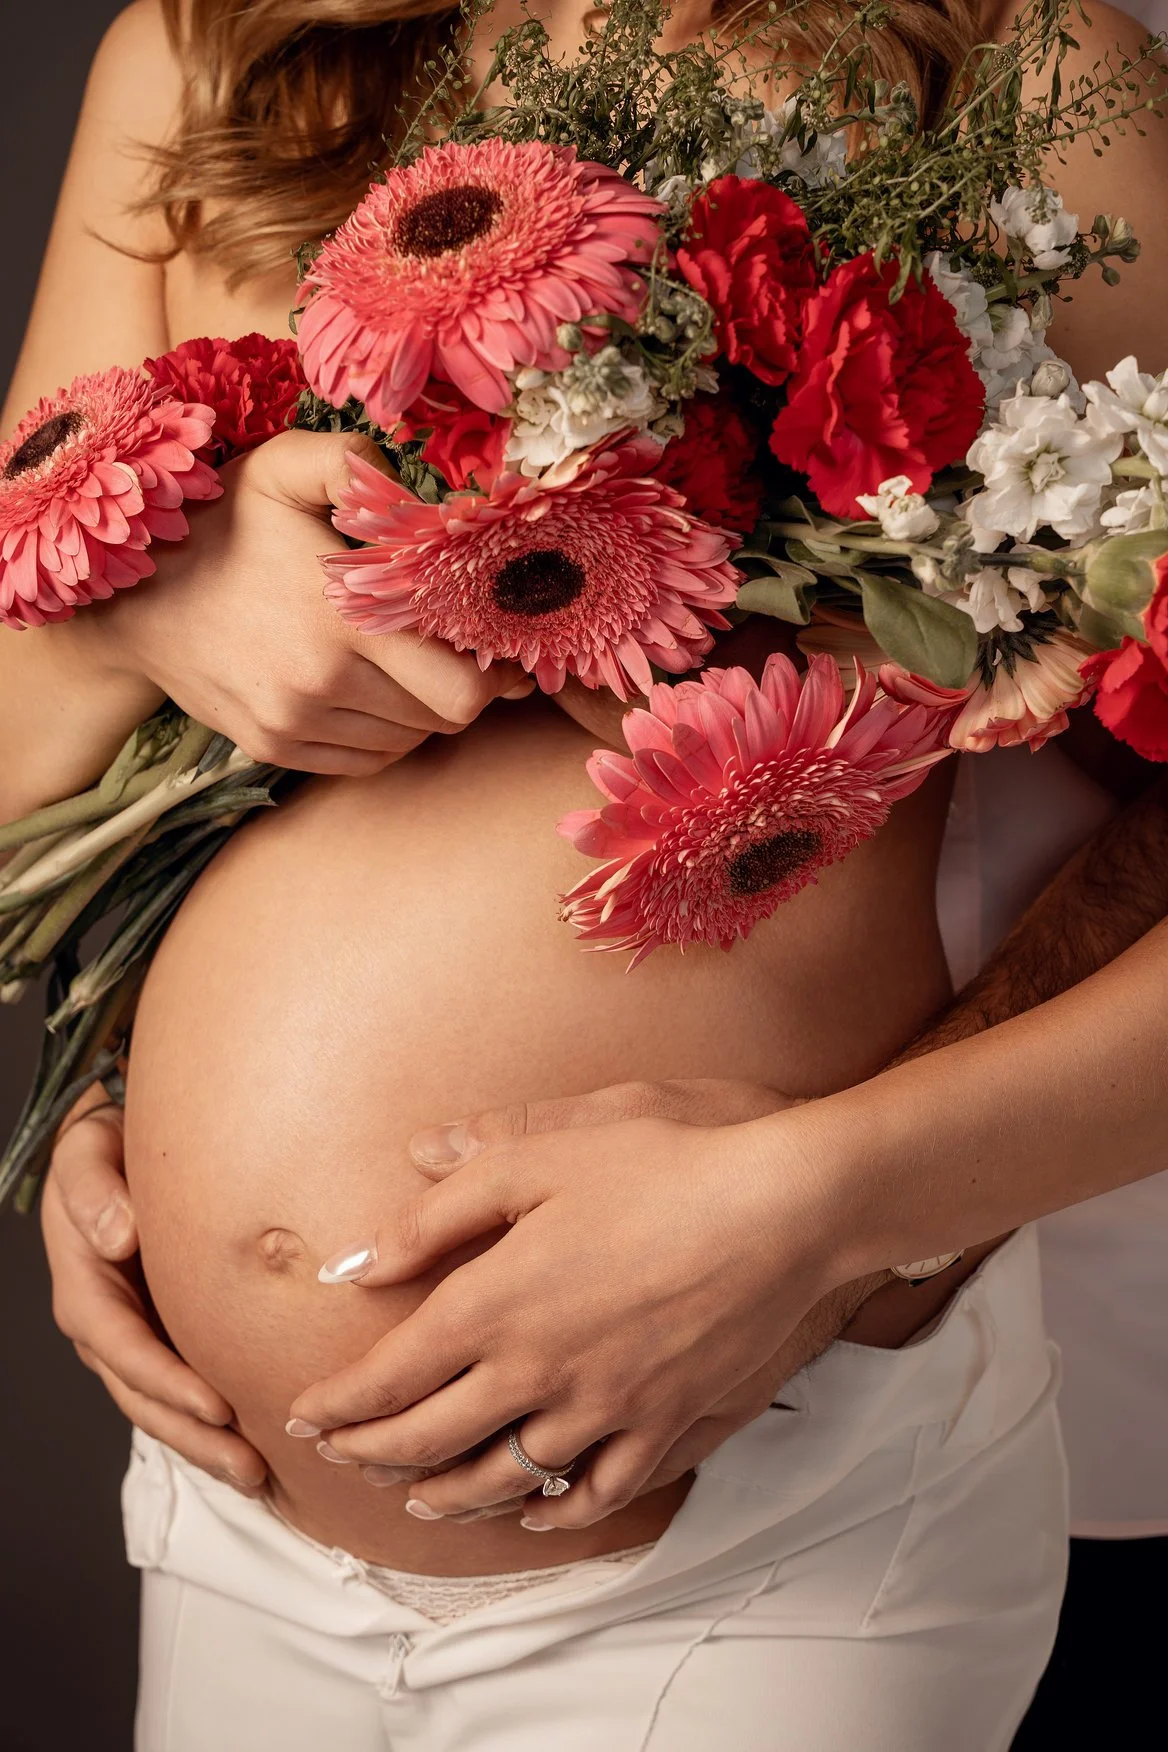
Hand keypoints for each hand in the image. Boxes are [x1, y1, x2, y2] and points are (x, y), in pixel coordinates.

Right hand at [41, 1088, 266, 1492]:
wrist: (122, 1142)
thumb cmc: (107, 1144)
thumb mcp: (88, 1151)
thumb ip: (96, 1190)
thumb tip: (119, 1234)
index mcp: (85, 1287)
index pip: (123, 1348)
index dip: (166, 1382)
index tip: (216, 1406)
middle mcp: (106, 1324)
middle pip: (145, 1398)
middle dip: (194, 1438)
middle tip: (251, 1468)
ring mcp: (135, 1335)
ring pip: (165, 1406)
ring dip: (208, 1444)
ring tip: (261, 1475)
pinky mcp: (164, 1334)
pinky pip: (185, 1386)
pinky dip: (215, 1421)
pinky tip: (260, 1441)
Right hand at [81, 429, 530, 776]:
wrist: (134, 594)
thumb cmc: (223, 522)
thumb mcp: (284, 467)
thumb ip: (358, 467)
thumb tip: (425, 502)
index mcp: (340, 617)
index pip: (461, 688)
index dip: (492, 671)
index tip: (493, 641)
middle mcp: (320, 682)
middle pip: (443, 719)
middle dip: (463, 686)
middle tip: (455, 647)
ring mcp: (295, 722)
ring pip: (408, 742)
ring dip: (422, 709)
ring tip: (405, 663)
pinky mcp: (275, 747)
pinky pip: (367, 761)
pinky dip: (387, 734)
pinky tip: (373, 691)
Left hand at [290, 1079, 845, 1528]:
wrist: (783, 1205)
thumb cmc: (663, 1162)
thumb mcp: (542, 1154)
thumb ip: (444, 1206)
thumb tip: (361, 1254)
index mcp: (495, 1303)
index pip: (390, 1376)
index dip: (338, 1404)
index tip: (305, 1416)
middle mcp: (538, 1371)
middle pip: (429, 1437)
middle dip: (371, 1453)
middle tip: (340, 1456)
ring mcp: (603, 1408)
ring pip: (502, 1476)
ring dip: (445, 1492)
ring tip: (413, 1496)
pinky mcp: (665, 1423)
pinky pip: (596, 1490)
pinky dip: (552, 1509)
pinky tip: (534, 1508)